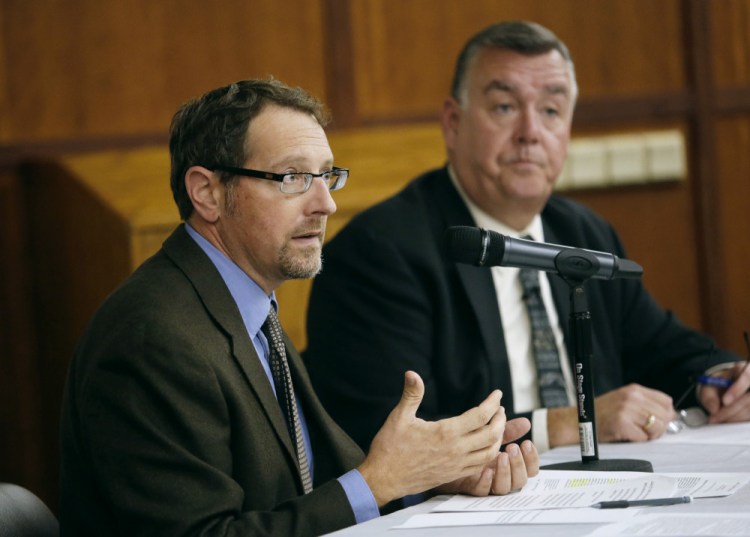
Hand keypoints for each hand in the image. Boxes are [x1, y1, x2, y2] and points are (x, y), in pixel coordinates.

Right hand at [357, 371, 506, 505]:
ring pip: (490, 452)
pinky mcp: (453, 476)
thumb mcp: (399, 417)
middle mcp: (455, 450)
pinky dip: (490, 455)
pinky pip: (480, 466)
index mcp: (446, 433)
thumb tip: (412, 373)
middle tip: (499, 409)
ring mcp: (456, 465)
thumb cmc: (390, 447)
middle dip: (500, 419)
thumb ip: (411, 394)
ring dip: (498, 437)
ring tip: (496, 426)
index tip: (497, 394)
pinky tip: (486, 448)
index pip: (480, 416)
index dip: (492, 403)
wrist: (383, 479)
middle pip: (491, 434)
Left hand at [435, 437, 538, 495]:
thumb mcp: (487, 434)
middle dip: (519, 464)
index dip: (532, 459)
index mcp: (507, 465)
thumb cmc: (466, 443)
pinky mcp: (467, 485)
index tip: (527, 443)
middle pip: (519, 481)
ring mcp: (484, 482)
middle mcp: (498, 476)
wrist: (439, 454)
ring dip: (505, 472)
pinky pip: (480, 491)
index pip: (530, 470)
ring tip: (501, 455)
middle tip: (512, 448)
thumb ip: (506, 430)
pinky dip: (485, 482)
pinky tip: (486, 471)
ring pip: (502, 488)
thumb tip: (526, 422)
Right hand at [548, 384, 674, 446]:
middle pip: (665, 415)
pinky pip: (644, 438)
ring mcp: (626, 410)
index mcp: (634, 390)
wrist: (577, 422)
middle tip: (645, 431)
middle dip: (659, 427)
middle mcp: (632, 397)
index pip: (666, 401)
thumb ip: (645, 404)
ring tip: (636, 433)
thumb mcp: (624, 401)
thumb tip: (671, 415)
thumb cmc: (601, 414)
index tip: (657, 421)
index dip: (666, 414)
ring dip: (650, 435)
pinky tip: (627, 436)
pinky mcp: (622, 424)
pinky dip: (638, 440)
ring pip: (657, 427)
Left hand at [700, 361, 749, 423]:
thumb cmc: (718, 385)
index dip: (737, 390)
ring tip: (719, 421)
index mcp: (742, 369)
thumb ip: (709, 396)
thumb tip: (714, 409)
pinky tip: (729, 422)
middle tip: (716, 418)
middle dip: (731, 410)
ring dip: (735, 417)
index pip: (746, 376)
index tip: (725, 402)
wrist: (725, 388)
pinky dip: (740, 420)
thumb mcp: (709, 386)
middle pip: (748, 397)